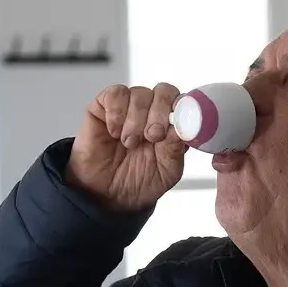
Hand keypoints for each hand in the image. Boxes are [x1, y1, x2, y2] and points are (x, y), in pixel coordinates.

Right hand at [67, 84, 186, 211]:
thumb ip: (175, 149)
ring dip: (136, 120)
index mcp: (171, 125)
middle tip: (152, 137)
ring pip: (139, 93)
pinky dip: (117, 113)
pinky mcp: (104, 106)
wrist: (106, 195)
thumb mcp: (166, 172)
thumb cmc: (138, 181)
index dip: (182, 109)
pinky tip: (115, 132)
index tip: (177, 125)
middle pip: (164, 91)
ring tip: (130, 143)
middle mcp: (152, 111)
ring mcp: (128, 107)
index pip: (183, 101)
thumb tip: (180, 128)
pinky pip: (115, 94)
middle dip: (160, 114)